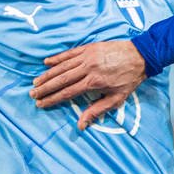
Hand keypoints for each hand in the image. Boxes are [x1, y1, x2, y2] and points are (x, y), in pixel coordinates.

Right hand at [31, 40, 145, 129]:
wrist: (140, 56)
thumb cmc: (129, 79)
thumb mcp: (116, 99)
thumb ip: (97, 110)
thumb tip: (81, 125)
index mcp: (93, 82)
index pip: (67, 93)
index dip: (52, 99)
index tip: (41, 103)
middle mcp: (87, 68)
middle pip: (61, 79)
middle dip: (45, 87)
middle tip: (32, 94)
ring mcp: (87, 56)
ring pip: (62, 66)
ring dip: (47, 75)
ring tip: (36, 82)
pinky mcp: (88, 47)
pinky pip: (69, 53)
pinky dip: (57, 58)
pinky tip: (46, 63)